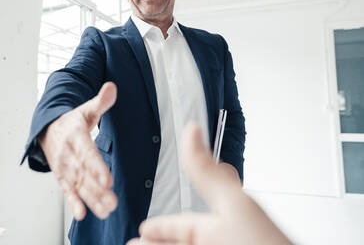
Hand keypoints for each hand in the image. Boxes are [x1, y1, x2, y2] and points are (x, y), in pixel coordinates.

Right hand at [39, 82, 117, 220]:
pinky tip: (82, 213)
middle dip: (97, 189)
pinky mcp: (62, 177)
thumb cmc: (71, 121)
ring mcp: (64, 167)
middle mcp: (68, 154)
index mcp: (74, 135)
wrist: (46, 129)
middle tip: (112, 201)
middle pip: (83, 173)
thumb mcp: (86, 109)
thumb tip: (112, 87)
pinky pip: (68, 190)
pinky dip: (74, 202)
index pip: (87, 152)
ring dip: (91, 199)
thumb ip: (101, 101)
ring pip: (78, 185)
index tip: (108, 180)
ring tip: (106, 210)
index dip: (96, 167)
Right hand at [127, 123, 291, 244]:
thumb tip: (193, 129)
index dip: (160, 227)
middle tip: (132, 243)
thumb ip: (205, 172)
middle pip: (177, 242)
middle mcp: (218, 240)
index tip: (144, 227)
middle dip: (152, 242)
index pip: (183, 225)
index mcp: (221, 225)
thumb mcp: (231, 205)